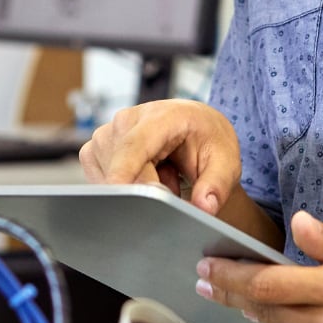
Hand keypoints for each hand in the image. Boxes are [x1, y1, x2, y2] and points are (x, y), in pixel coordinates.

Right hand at [78, 99, 240, 215]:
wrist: (195, 128)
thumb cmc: (208, 141)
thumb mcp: (226, 162)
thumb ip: (216, 185)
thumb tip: (204, 206)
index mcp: (162, 115)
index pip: (135, 144)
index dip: (124, 169)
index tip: (118, 191)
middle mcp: (128, 119)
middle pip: (119, 165)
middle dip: (141, 190)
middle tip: (174, 189)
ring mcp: (108, 132)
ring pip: (107, 175)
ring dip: (133, 189)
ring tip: (162, 177)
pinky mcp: (97, 148)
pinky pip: (100, 179)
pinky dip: (121, 188)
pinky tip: (142, 178)